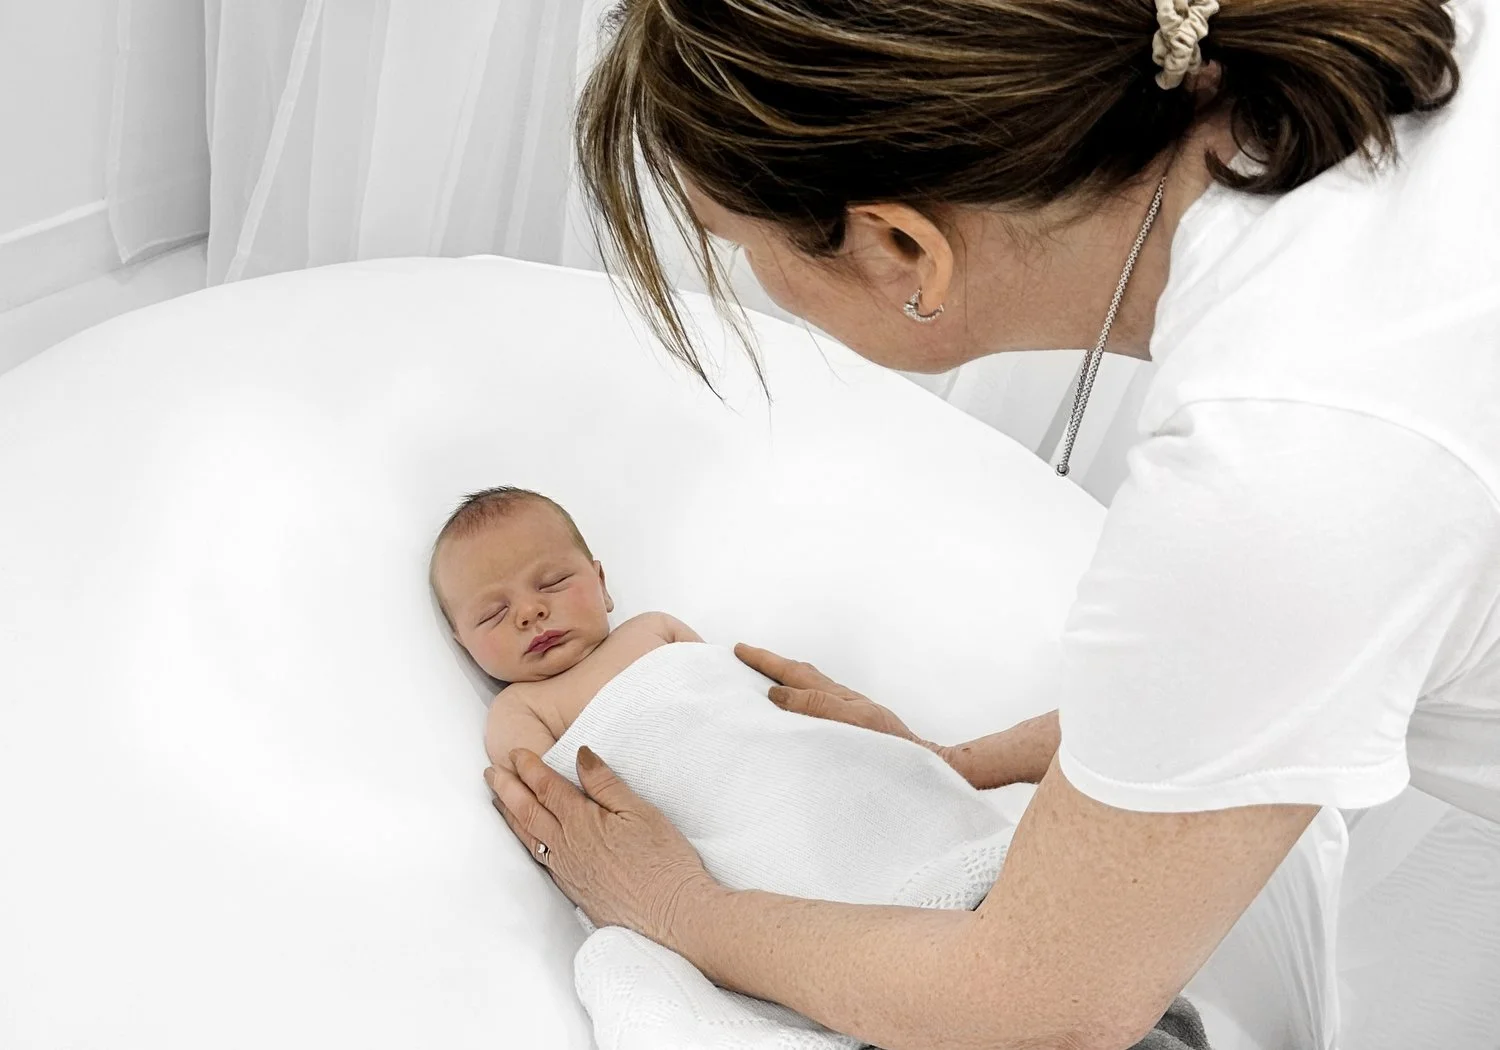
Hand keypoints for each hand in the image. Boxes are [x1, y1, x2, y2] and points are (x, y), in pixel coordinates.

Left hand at [484, 746, 718, 947]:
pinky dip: (525, 841)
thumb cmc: (664, 861)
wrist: (672, 915)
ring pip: (528, 837)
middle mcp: (567, 846)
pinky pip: (539, 859)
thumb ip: (606, 784)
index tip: (517, 752)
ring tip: (498, 800)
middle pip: (527, 811)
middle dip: (507, 788)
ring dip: (509, 815)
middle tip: (491, 772)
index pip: (547, 787)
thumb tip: (581, 755)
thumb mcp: (640, 811)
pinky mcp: (574, 890)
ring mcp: (567, 871)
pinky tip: (527, 839)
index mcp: (582, 822)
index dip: (529, 767)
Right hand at [733, 643, 955, 764]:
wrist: (924, 767)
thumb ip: (816, 705)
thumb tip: (778, 694)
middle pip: (798, 675)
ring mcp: (846, 714)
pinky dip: (796, 701)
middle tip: (743, 654)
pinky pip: (814, 708)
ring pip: (807, 689)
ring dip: (782, 680)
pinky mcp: (851, 731)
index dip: (765, 661)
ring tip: (761, 678)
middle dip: (769, 664)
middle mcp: (839, 701)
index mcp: (835, 695)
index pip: (793, 673)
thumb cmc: (892, 749)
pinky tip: (792, 712)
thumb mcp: (852, 722)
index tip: (740, 650)